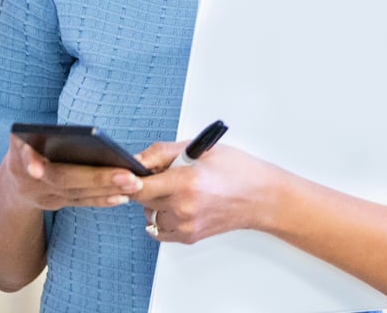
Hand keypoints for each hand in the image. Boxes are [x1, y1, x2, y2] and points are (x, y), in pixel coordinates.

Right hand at [0, 135, 143, 211]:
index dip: (32, 163)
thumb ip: (30, 134)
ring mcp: (44, 196)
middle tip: (128, 176)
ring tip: (134, 184)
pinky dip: (102, 200)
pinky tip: (124, 196)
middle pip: (64, 179)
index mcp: (19, 159)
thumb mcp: (20, 139)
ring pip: (77, 194)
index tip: (39, 168)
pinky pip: (81, 202)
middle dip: (97, 177)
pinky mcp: (58, 204)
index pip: (25, 159)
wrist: (14, 184)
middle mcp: (31, 181)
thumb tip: (53, 130)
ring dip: (107, 189)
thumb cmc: (26, 149)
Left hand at [131, 142, 283, 244]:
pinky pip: (159, 227)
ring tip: (177, 189)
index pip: (137, 186)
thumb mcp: (201, 149)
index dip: (128, 178)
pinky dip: (162, 216)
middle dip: (146, 184)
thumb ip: (163, 152)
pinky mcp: (187, 236)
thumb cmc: (237, 170)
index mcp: (186, 182)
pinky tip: (179, 203)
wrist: (262, 197)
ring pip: (149, 213)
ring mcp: (185, 225)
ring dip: (154, 201)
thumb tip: (136, 159)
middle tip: (165, 173)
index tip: (124, 173)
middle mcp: (183, 208)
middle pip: (141, 198)